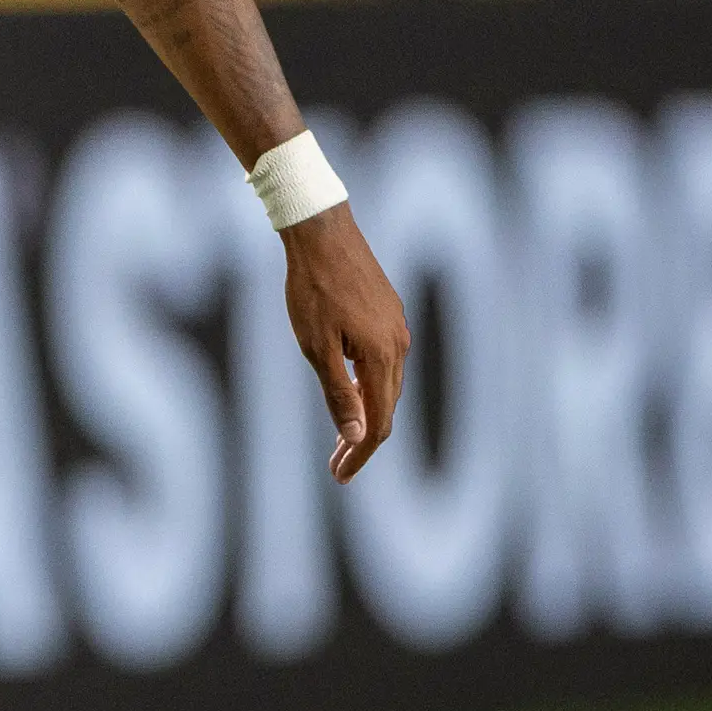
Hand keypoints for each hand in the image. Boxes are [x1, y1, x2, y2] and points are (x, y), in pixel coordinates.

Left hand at [283, 205, 408, 481]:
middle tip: (336, 468)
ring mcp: (396, 328)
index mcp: (383, 357)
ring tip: (342, 439)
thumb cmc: (312, 288)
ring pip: (386, 384)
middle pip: (386, 408)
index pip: (379, 424)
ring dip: (366, 414)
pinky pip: (383, 362)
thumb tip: (356, 439)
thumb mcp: (317, 347)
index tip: (341, 479)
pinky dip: (368, 387)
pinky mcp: (388, 313)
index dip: (360, 456)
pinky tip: (351, 390)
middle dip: (362, 442)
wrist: (322, 231)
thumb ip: (339, 394)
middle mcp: (399, 345)